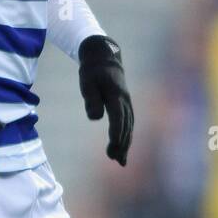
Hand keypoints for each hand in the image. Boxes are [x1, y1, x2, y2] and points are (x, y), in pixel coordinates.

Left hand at [78, 35, 133, 165]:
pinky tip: (124, 147)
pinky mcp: (125, 103)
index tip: (113, 148)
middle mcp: (125, 100)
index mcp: (115, 95)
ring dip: (126, 143)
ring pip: (130, 126)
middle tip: (115, 160)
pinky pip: (129, 122)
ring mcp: (127, 102)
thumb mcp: (87, 82)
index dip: (116, 134)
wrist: (104, 56)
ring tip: (121, 161)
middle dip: (122, 144)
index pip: (117, 118)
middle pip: (126, 125)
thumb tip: (96, 118)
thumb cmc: (92, 70)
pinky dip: (127, 135)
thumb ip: (91, 99)